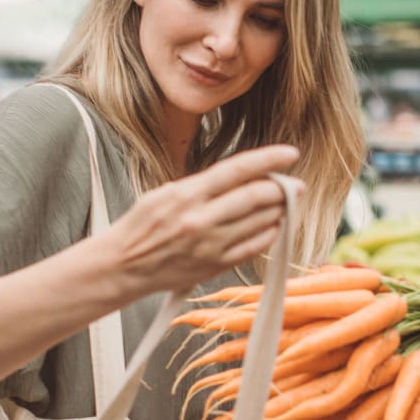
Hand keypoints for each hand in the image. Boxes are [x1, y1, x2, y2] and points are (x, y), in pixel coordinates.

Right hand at [94, 145, 302, 301]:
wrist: (123, 266)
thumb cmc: (142, 225)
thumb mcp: (166, 193)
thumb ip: (203, 185)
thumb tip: (241, 177)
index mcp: (187, 194)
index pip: (237, 170)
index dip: (268, 159)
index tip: (290, 153)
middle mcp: (201, 219)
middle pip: (256, 197)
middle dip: (283, 189)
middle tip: (296, 185)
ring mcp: (210, 245)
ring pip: (260, 222)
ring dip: (279, 211)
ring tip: (285, 204)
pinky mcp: (215, 265)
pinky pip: (255, 247)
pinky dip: (270, 234)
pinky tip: (274, 226)